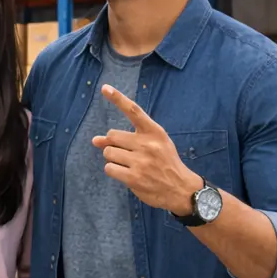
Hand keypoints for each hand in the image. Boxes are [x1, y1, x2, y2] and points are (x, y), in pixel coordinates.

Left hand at [92, 85, 201, 215]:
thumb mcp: (152, 145)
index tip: (105, 88)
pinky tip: (127, 174)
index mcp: (155, 132)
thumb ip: (125, 139)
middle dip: (113, 144)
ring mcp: (141, 162)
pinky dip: (114, 170)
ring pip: (108, 152)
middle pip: (112, 135)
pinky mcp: (134, 178)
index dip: (118, 99)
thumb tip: (95, 140)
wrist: (181, 189)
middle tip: (128, 153)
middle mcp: (148, 144)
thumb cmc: (163, 162)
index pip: (134, 111)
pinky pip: (109, 168)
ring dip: (113, 159)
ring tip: (130, 165)